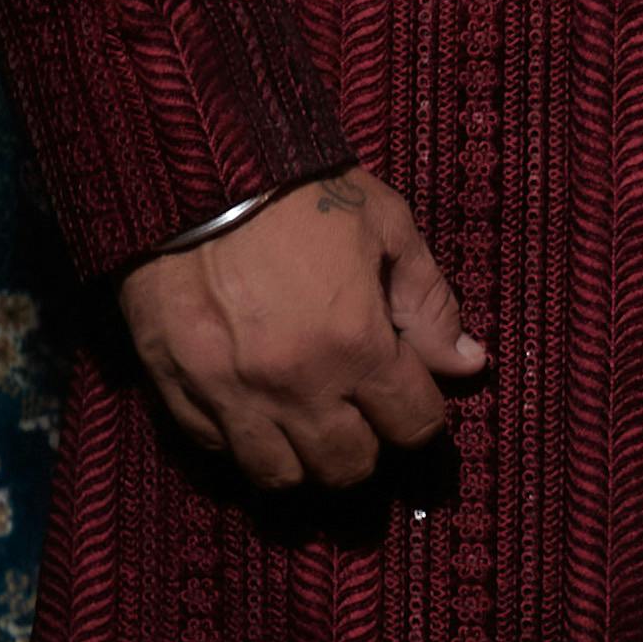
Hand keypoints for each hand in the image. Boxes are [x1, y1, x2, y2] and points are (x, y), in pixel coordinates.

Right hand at [117, 168, 487, 492]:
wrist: (189, 165)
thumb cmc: (297, 189)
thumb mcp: (385, 225)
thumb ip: (428, 302)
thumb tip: (468, 363)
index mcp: (356, 343)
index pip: (412, 425)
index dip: (422, 418)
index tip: (411, 399)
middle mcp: (295, 384)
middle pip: (347, 467)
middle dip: (367, 449)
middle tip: (361, 418)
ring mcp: (229, 393)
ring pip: (278, 476)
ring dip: (303, 462)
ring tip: (308, 428)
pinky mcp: (174, 387)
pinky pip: (215, 449)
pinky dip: (240, 443)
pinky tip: (254, 412)